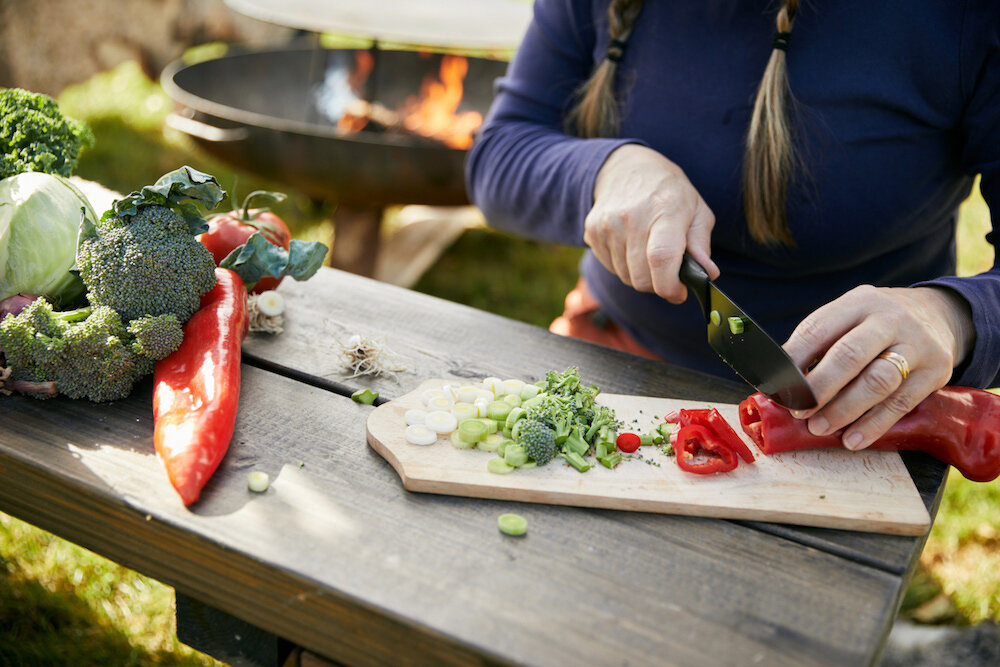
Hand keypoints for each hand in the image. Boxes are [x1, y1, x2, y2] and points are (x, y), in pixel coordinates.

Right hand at [586, 144, 717, 302]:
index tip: (679, 292)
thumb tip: (708, 273)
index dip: (670, 286)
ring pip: (626, 277)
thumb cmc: (667, 191)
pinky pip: (611, 268)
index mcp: (665, 209)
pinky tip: (631, 246)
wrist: (625, 167)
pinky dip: (624, 266)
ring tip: (648, 253)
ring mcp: (608, 225)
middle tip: (667, 271)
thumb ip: (701, 243)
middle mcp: (632, 217)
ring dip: (640, 275)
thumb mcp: (695, 210)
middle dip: (658, 284)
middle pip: (642, 277)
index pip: (662, 259)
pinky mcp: (592, 231)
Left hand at [783, 285, 975, 449]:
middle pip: (849, 355)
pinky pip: (901, 403)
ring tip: (820, 427)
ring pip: (877, 382)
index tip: (778, 385)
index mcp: (859, 301)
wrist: (939, 314)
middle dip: (819, 388)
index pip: (819, 329)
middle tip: (799, 411)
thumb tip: (783, 382)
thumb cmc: (877, 324)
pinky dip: (873, 425)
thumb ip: (821, 343)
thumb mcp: (851, 317)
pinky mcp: (936, 372)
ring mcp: (918, 344)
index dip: (794, 359)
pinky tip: (853, 439)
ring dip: (844, 410)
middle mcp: (890, 319)